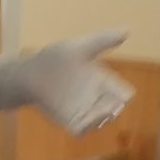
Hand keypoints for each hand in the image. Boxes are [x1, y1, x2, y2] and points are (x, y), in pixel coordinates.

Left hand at [0, 30, 133, 132]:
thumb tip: (128, 29)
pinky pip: (83, 129)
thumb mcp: (82, 46)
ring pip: (101, 120)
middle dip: (116, 108)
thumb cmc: (56, 58)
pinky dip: (88, 126)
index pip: (122, 93)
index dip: (125, 95)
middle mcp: (96, 98)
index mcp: (102, 82)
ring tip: (106, 111)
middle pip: (115, 109)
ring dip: (104, 117)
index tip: (124, 94)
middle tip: (116, 105)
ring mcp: (83, 111)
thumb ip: (104, 40)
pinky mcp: (69, 121)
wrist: (31, 72)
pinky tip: (90, 118)